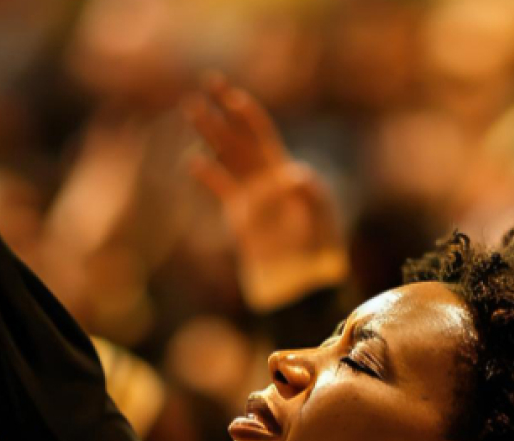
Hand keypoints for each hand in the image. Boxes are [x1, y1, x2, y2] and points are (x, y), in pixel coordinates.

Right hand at [186, 74, 346, 312]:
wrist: (302, 285)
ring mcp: (253, 197)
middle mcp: (267, 179)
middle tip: (206, 82)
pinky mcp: (241, 217)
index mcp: (285, 174)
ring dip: (210, 133)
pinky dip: (208, 174)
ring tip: (191, 109)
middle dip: (223, 110)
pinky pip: (222, 189)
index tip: (231, 97)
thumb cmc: (319, 253)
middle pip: (240, 137)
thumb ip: (311, 197)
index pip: (262, 135)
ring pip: (227, 157)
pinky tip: (193, 161)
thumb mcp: (322, 222)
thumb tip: (294, 175)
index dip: (247, 116)